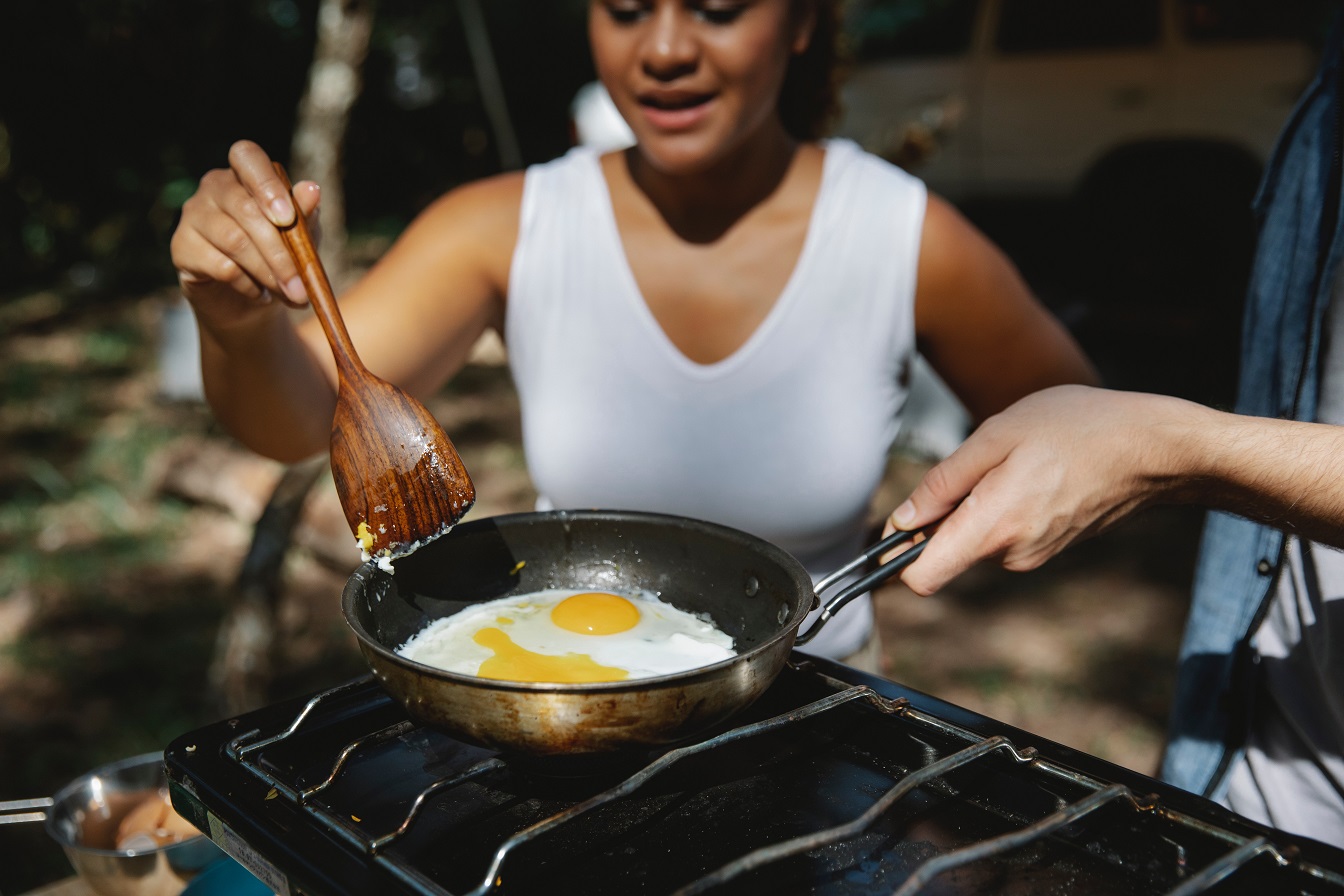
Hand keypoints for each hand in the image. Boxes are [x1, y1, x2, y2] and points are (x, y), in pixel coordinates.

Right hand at [169, 140, 321, 334]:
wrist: (251, 299)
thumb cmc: (280, 256)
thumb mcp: (302, 236)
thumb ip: (305, 214)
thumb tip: (311, 189)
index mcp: (244, 174)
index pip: (247, 156)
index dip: (267, 184)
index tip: (288, 218)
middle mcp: (214, 187)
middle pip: (246, 210)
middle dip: (280, 253)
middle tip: (301, 287)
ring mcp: (193, 214)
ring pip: (234, 241)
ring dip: (268, 273)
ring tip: (289, 293)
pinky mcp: (181, 247)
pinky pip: (221, 266)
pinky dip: (248, 285)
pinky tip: (259, 293)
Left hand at [884, 385, 1199, 594]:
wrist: (1156, 448)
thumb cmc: (1078, 429)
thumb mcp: (996, 435)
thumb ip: (943, 482)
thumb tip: (902, 521)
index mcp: (992, 527)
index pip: (920, 578)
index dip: (895, 556)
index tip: (891, 530)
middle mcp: (1011, 554)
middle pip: (946, 550)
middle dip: (945, 513)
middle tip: (980, 463)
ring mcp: (1034, 555)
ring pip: (977, 537)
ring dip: (980, 503)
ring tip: (1019, 461)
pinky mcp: (1049, 547)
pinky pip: (1005, 531)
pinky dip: (1006, 504)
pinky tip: (1037, 471)